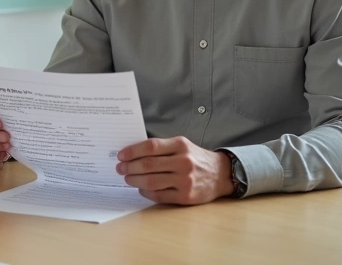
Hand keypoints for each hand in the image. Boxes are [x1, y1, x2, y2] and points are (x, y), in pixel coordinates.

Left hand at [116, 137, 233, 204]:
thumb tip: (132, 153)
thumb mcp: (182, 145)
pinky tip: (141, 189)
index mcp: (180, 145)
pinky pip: (159, 195)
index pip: (150, 146)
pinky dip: (146, 192)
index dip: (132, 151)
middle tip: (120, 168)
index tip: (121, 155)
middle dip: (129, 167)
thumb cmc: (195, 158)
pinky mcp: (186, 196)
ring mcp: (185, 180)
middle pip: (148, 165)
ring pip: (151, 181)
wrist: (221, 174)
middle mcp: (183, 162)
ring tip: (128, 178)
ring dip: (135, 180)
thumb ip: (161, 148)